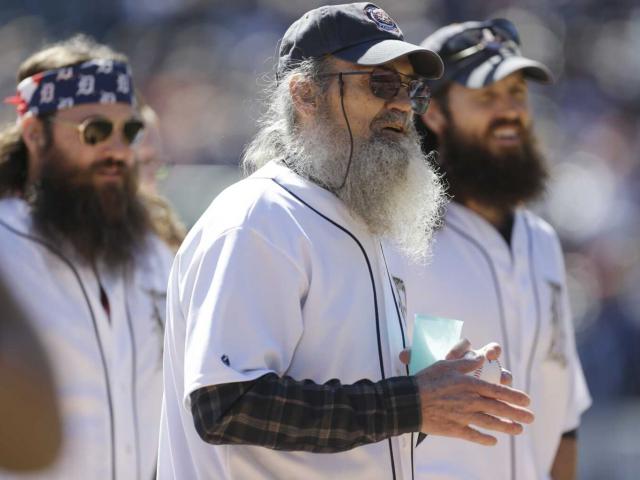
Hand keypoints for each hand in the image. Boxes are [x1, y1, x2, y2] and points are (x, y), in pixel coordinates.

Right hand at [401, 339, 533, 445]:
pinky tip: (493, 442)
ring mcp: (464, 417)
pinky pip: (474, 435)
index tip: (527, 400)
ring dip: (506, 427)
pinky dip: (485, 439)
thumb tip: (480, 357)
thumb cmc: (426, 379)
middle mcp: (470, 401)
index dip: (513, 396)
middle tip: (530, 417)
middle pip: (498, 408)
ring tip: (518, 430)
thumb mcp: (446, 364)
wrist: (410, 401)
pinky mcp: (455, 429)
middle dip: (517, 413)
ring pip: (490, 423)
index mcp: (470, 385)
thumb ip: (466, 362)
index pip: (497, 391)